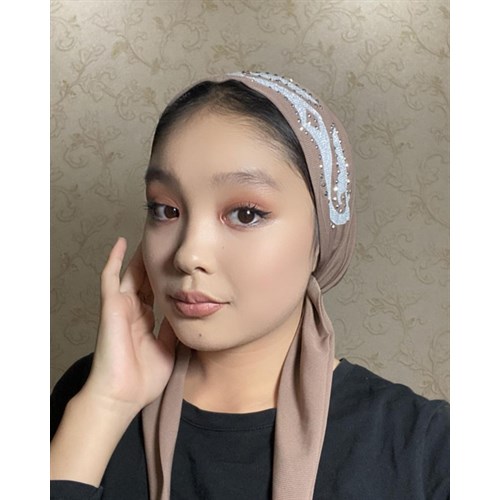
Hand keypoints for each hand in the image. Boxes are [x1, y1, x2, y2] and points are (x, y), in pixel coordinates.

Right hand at [83, 237, 175, 414]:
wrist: (122, 396)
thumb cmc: (143, 380)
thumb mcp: (169, 349)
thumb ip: (174, 328)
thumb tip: (186, 311)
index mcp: (145, 321)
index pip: (156, 293)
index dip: (166, 278)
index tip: (181, 266)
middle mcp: (133, 311)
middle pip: (145, 279)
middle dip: (155, 262)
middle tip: (168, 243)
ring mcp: (120, 307)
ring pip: (131, 274)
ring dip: (140, 256)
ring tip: (151, 236)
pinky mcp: (110, 306)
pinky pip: (109, 277)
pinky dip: (114, 259)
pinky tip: (122, 242)